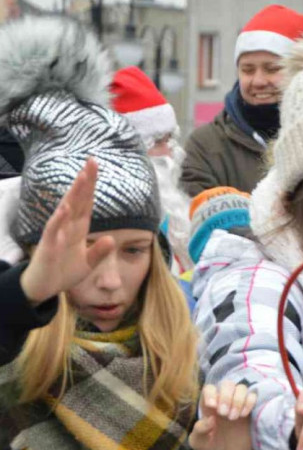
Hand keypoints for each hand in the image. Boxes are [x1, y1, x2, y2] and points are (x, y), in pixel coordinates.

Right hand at [20, 159, 114, 304]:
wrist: (44, 287)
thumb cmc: (64, 272)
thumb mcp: (88, 263)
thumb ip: (99, 252)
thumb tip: (112, 240)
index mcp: (78, 229)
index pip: (87, 204)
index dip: (92, 187)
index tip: (96, 168)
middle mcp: (67, 227)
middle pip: (77, 200)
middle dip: (85, 182)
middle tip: (92, 162)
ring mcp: (56, 234)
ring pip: (66, 210)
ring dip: (74, 194)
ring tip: (83, 178)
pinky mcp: (48, 245)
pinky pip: (53, 230)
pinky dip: (59, 219)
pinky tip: (66, 208)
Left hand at [189, 381, 258, 449]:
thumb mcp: (199, 444)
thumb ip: (199, 431)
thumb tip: (209, 418)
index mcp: (208, 407)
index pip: (209, 388)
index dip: (211, 393)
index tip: (213, 407)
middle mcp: (224, 402)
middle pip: (227, 384)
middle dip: (227, 396)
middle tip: (225, 415)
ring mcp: (239, 405)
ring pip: (241, 388)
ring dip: (239, 399)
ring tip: (235, 417)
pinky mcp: (252, 411)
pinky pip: (254, 396)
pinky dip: (250, 401)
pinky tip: (245, 415)